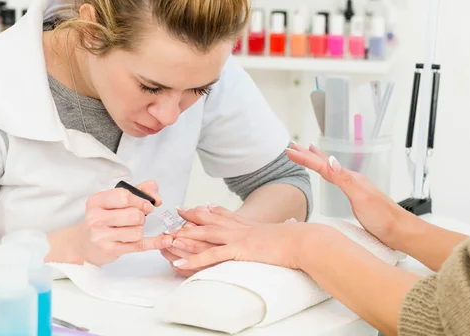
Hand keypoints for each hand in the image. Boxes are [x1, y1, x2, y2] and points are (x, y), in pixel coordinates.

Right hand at [77, 180, 172, 265]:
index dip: (141, 201)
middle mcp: (96, 218)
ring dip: (139, 231)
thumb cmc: (103, 219)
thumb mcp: (115, 200)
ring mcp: (101, 236)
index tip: (147, 205)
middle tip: (136, 220)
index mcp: (97, 201)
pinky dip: (154, 242)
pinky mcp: (109, 250)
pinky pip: (138, 245)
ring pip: (137, 231)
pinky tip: (165, 240)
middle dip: (141, 217)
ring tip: (129, 231)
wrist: (83, 243)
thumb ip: (139, 191)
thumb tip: (157, 197)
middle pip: (134, 215)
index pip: (124, 196)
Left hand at [167, 206, 313, 270]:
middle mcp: (240, 227)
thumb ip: (278, 229)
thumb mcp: (283, 231)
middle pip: (210, 219)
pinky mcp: (238, 250)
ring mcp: (237, 238)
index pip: (225, 213)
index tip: (198, 205)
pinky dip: (193, 259)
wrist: (302, 241)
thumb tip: (288, 226)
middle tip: (176, 212)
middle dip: (191, 216)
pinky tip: (179, 262)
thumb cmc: (297, 238)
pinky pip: (210, 255)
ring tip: (167, 236)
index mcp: (249, 224)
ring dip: (185, 236)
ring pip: (205, 234)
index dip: (209, 209)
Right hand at [286, 142, 403, 247]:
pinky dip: (327, 173)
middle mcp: (352, 180)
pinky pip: (336, 180)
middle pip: (325, 164)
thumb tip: (329, 160)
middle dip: (308, 155)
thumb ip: (344, 179)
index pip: (322, 165)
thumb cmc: (383, 218)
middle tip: (292, 146)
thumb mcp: (361, 197)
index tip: (289, 151)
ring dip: (317, 161)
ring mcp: (354, 189)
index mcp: (350, 179)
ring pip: (330, 170)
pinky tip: (329, 174)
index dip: (305, 158)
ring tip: (308, 152)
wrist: (401, 232)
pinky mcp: (355, 199)